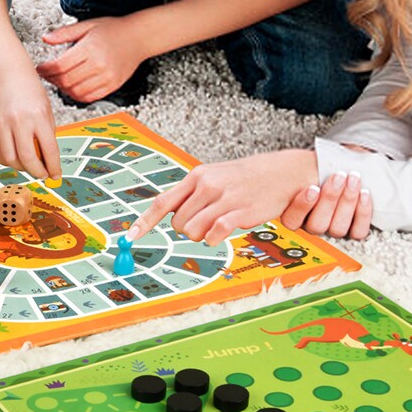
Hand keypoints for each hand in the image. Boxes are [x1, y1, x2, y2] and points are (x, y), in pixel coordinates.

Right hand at [0, 72, 61, 179]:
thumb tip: (47, 164)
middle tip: (42, 174)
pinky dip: (5, 161)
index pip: (48, 150)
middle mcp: (18, 121)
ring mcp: (1, 124)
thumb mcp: (46, 113)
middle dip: (36, 172)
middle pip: (27, 158)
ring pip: (9, 159)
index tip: (55, 176)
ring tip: (27, 163)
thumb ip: (47, 137)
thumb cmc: (32, 95)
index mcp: (38, 117)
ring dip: (20, 167)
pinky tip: (13, 157)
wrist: (10, 77)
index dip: (53, 167)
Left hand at [37, 17, 145, 103]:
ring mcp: (107, 77)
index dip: (46, 69)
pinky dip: (76, 95)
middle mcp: (99, 65)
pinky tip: (73, 86)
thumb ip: (65, 33)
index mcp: (90, 48)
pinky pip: (89, 97)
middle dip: (52, 79)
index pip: (60, 65)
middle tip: (47, 75)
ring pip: (76, 92)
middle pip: (66, 80)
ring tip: (59, 80)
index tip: (40, 68)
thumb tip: (46, 39)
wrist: (138, 38)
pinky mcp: (112, 86)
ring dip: (63, 89)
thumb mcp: (87, 25)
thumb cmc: (114, 30)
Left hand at [125, 149, 317, 245]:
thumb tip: (167, 214)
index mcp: (197, 176)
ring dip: (202, 235)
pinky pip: (215, 234)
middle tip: (206, 221)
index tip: (130, 237)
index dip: (145, 222)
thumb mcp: (213, 177)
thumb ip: (190, 194)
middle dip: (188, 229)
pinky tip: (222, 233)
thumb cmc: (244, 178)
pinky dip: (214, 239)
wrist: (281, 172)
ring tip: (217, 224)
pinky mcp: (240, 212)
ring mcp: (223, 199)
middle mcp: (207, 185)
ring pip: (193, 231)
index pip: (163, 202)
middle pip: (178, 224)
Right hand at [281, 171, 372, 238]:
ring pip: (337, 229)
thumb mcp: (307, 164)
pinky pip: (358, 231)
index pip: (292, 221)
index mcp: (294, 212)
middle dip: (330, 199)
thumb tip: (301, 164)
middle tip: (339, 176)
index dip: (303, 206)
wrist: (346, 167)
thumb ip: (303, 167)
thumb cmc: (322, 165)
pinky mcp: (353, 230)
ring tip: (353, 180)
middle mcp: (312, 224)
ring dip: (347, 203)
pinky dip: (363, 213)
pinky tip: (364, 194)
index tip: (313, 188)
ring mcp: (332, 228)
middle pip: (317, 225)